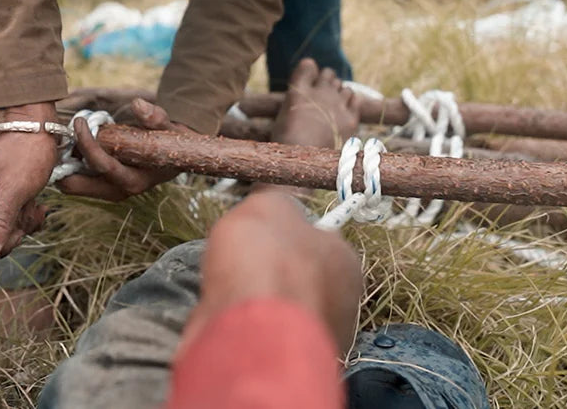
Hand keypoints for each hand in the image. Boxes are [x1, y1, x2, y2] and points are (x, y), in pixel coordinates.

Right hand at [0, 102, 56, 262]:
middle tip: (27, 213)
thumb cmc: (25, 153)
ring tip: (32, 205)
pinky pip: (5, 225)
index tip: (15, 230)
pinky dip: (22, 220)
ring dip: (20, 225)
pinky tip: (34, 206)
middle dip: (9, 234)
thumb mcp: (13, 190)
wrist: (36, 128)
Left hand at [56, 98, 184, 200]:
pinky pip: (76, 179)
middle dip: (65, 162)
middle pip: (75, 185)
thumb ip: (155, 117)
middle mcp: (118, 191)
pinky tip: (78, 143)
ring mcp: (108, 191)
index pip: (102, 166)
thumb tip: (138, 105)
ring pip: (71, 184)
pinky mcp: (102, 187)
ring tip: (74, 136)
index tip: (80, 122)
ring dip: (66, 162)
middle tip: (67, 135)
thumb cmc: (171, 141)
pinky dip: (70, 163)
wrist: (178, 157)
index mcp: (134, 180)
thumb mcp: (168, 127)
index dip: (87, 143)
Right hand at [182, 192, 362, 355]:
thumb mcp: (270, 205)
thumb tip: (274, 202)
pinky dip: (236, 323)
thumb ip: (276, 202)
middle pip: (296, 276)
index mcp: (345, 262)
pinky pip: (255, 333)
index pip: (320, 239)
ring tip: (224, 287)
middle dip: (264, 267)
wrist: (249, 333)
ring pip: (275, 308)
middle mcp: (340, 305)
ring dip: (248, 296)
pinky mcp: (283, 364)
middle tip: (237, 258)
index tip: (259, 227)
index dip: (285, 230)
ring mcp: (315, 339)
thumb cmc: (266, 263)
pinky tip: (221, 315)